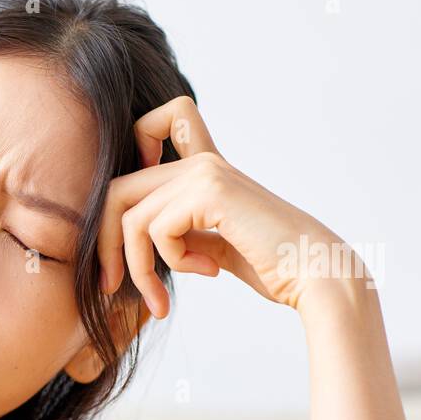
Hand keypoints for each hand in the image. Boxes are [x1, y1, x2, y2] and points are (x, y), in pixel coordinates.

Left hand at [98, 95, 356, 317]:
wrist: (314, 274)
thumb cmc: (270, 265)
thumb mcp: (213, 244)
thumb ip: (180, 232)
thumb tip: (130, 240)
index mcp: (207, 169)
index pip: (165, 120)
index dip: (137, 144)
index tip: (133, 205)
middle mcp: (203, 161)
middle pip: (118, 188)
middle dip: (105, 244)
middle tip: (111, 285)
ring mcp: (206, 172)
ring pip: (130, 217)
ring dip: (137, 267)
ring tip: (159, 299)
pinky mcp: (210, 191)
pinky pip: (155, 229)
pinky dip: (171, 262)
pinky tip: (209, 272)